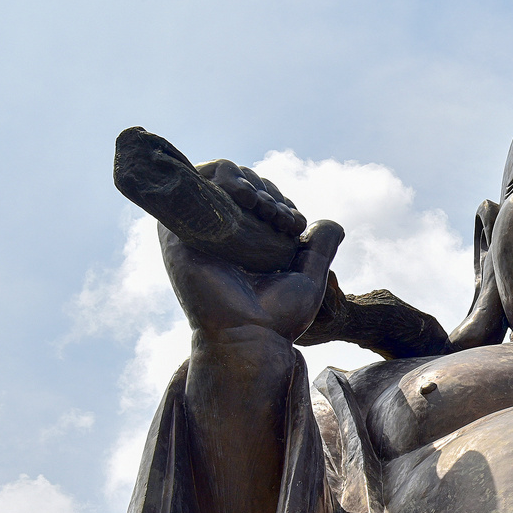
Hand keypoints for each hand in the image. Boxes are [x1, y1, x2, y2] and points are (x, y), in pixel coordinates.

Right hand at [159, 163, 342, 341]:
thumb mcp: (308, 277)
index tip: (294, 223)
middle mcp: (219, 236)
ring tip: (263, 205)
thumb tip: (334, 224)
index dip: (280, 200)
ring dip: (246, 181)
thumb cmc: (278, 317)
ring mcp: (198, 231)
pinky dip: (220, 177)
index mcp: (243, 245)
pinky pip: (193, 183)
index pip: (258, 200)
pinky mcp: (179, 230)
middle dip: (266, 190)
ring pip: (217, 178)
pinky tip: (245, 196)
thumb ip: (320, 249)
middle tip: (280, 216)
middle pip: (239, 185)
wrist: (251, 335)